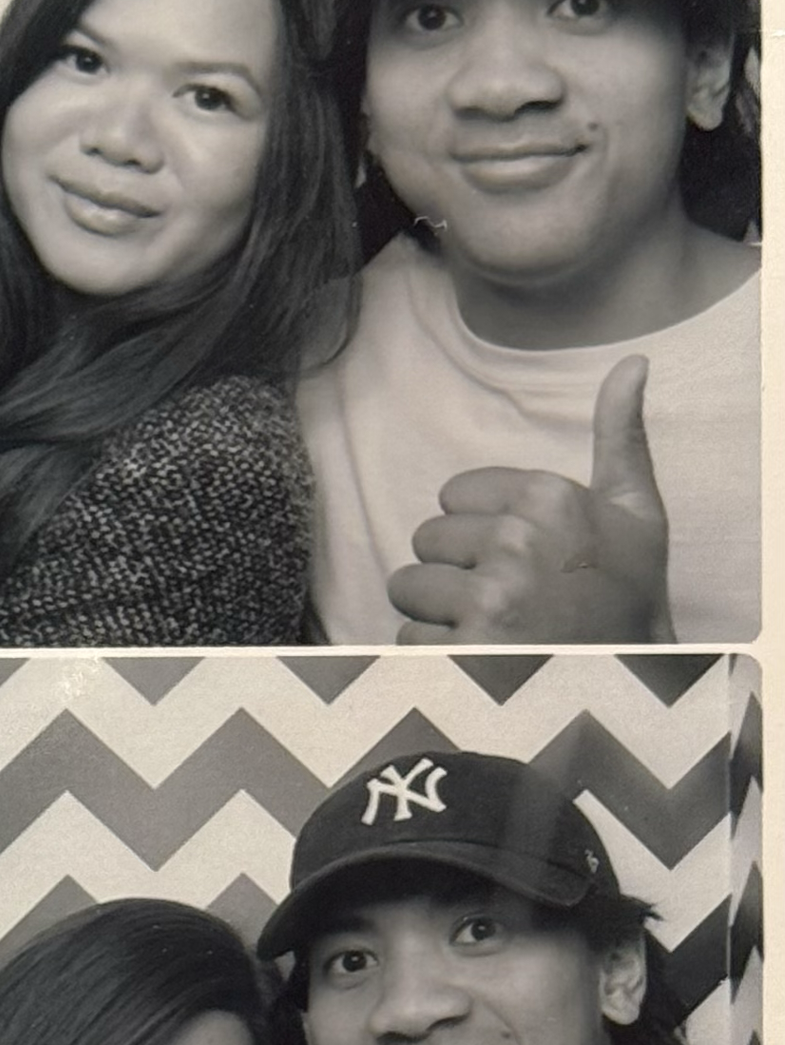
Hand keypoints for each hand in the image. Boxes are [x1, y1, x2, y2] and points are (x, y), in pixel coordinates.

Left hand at [388, 356, 671, 645]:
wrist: (635, 682)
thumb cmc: (629, 599)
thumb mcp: (636, 514)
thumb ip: (621, 436)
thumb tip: (632, 362)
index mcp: (549, 497)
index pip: (454, 495)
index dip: (479, 531)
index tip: (518, 559)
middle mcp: (517, 540)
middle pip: (426, 539)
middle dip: (453, 571)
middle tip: (503, 602)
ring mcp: (491, 598)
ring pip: (408, 589)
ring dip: (436, 615)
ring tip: (487, 632)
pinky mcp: (467, 651)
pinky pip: (408, 639)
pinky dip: (434, 659)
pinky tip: (479, 663)